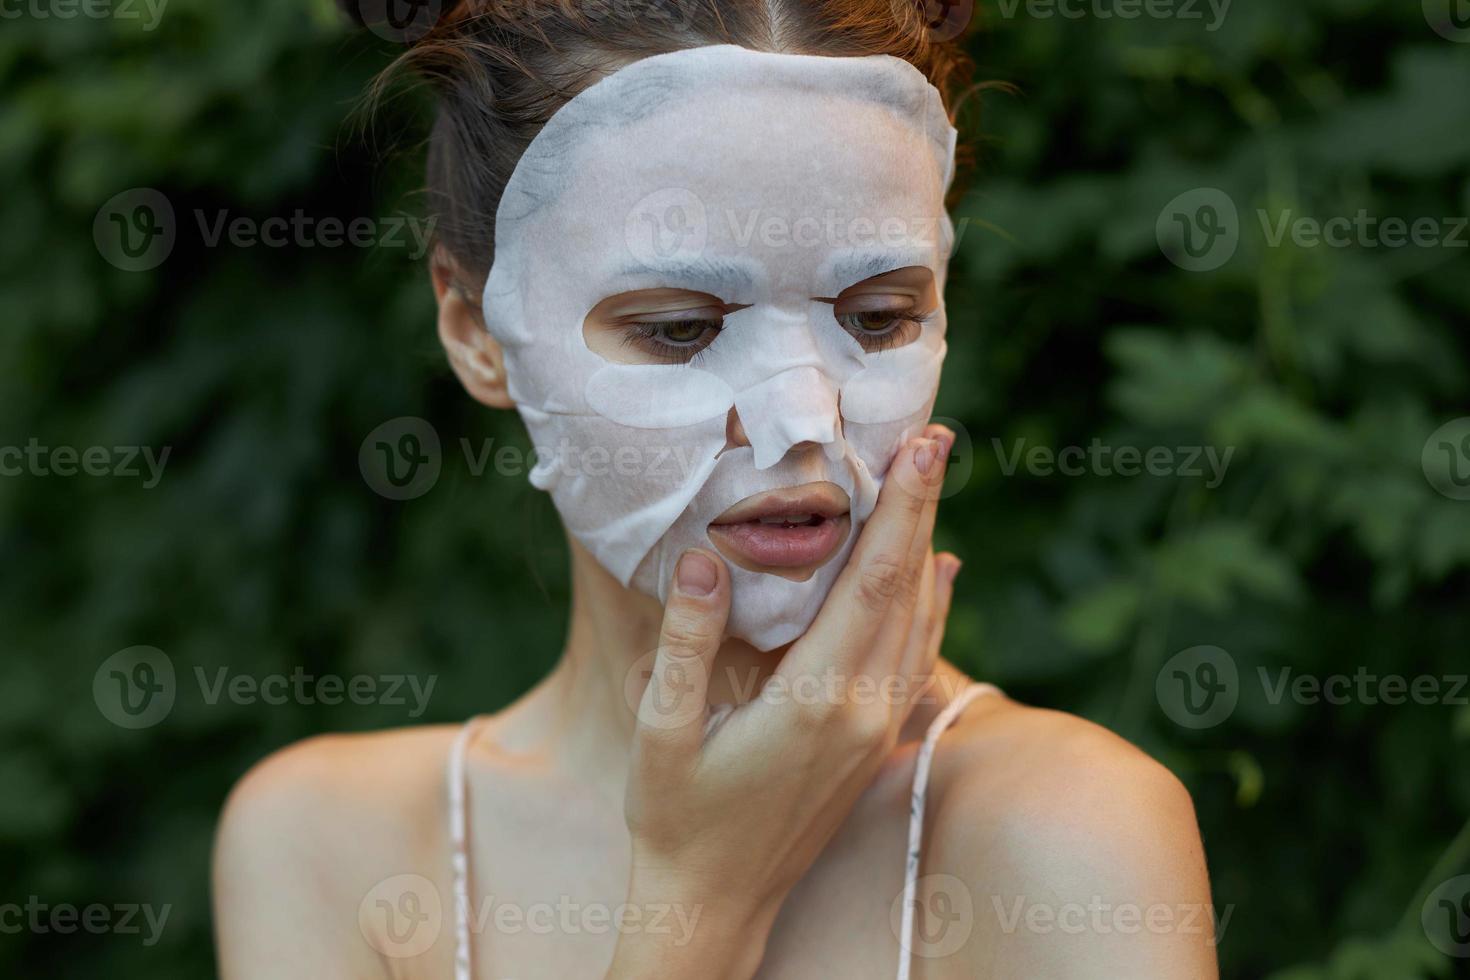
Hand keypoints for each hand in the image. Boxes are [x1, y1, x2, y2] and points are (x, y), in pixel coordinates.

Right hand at [607, 424, 959, 978]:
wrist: (714, 902)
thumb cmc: (676, 819)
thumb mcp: (659, 731)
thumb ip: (685, 643)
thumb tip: (703, 559)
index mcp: (815, 699)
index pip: (873, 582)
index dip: (901, 508)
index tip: (923, 445)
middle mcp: (863, 710)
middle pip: (908, 588)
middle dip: (923, 507)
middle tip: (935, 437)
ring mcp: (876, 729)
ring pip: (920, 620)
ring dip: (927, 547)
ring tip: (931, 483)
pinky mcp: (874, 742)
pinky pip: (916, 656)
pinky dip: (931, 605)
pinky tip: (936, 572)